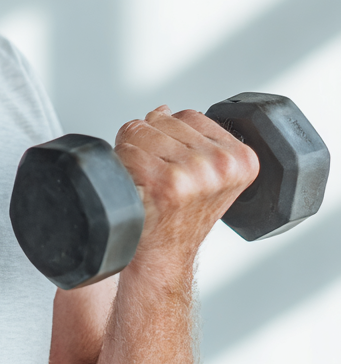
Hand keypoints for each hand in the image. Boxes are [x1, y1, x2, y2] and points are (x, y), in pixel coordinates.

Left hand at [114, 105, 258, 277]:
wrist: (165, 254)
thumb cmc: (180, 215)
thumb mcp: (205, 174)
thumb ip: (190, 137)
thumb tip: (162, 109)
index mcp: (241, 159)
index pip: (190, 115)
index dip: (169, 134)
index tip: (173, 161)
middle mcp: (223, 165)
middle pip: (162, 119)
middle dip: (149, 141)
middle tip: (156, 175)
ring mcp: (196, 173)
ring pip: (141, 130)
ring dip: (132, 151)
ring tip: (146, 179)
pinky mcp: (167, 182)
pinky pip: (127, 148)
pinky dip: (121, 163)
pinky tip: (136, 184)